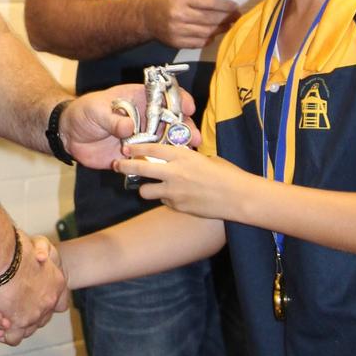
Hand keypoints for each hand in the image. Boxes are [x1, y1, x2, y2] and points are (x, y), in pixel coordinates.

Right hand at [0, 230, 67, 344]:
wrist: (1, 256)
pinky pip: (13, 338)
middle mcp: (49, 301)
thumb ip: (40, 252)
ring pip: (27, 330)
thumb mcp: (36, 246)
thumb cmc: (14, 247)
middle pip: (41, 318)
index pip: (61, 304)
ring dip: (13, 325)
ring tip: (0, 315)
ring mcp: (35, 314)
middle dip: (25, 316)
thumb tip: (41, 257)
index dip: (47, 304)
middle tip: (9, 309)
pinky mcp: (18, 323)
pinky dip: (3, 334)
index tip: (33, 300)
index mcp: (57, 282)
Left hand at [62, 83, 199, 168]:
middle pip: (171, 121)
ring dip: (178, 148)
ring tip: (190, 155)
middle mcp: (144, 118)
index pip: (164, 96)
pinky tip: (172, 172)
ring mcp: (141, 137)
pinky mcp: (135, 155)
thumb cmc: (83, 113)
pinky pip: (151, 160)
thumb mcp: (96, 111)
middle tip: (194, 137)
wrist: (69, 135)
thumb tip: (128, 127)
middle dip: (185, 128)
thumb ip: (112, 119)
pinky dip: (161, 165)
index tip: (189, 107)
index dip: (179, 99)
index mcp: (137, 100)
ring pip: (165, 142)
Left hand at [113, 142, 247, 219]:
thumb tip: (176, 159)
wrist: (238, 197)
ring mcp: (174, 192)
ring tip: (151, 187)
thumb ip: (187, 159)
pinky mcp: (178, 207)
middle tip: (117, 165)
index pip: (151, 149)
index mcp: (182, 156)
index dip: (135, 147)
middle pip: (140, 169)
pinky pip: (164, 202)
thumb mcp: (206, 159)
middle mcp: (174, 173)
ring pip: (146, 191)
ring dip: (146, 189)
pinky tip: (176, 197)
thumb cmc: (227, 174)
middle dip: (125, 166)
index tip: (125, 147)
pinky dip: (166, 199)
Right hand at [144, 0, 238, 48]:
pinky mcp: (176, 42)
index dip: (225, 6)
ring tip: (228, 26)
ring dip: (220, 29)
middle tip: (236, 17)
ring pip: (207, 32)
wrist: (147, 17)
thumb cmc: (168, 0)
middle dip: (226, 18)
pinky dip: (209, 39)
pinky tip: (213, 34)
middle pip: (210, 18)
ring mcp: (177, 30)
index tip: (236, 7)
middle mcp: (179, 14)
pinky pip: (199, 42)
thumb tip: (223, 6)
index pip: (210, 2)